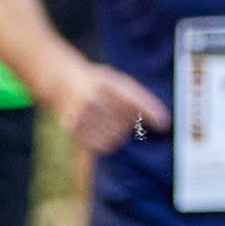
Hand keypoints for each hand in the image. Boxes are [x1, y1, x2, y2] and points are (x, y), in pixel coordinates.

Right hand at [48, 54, 170, 155]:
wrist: (61, 82)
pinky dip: (108, 141)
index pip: (131, 98)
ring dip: (118, 131)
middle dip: (129, 119)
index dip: (148, 110)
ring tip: (106, 117)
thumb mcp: (115, 80)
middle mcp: (92, 98)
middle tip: (118, 110)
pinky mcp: (73, 130)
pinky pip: (104, 145)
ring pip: (116, 135)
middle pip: (125, 121)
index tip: (164, 123)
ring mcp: (81, 116)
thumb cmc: (96, 82)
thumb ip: (137, 97)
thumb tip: (162, 123)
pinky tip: (101, 128)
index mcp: (104, 82)